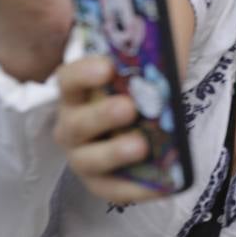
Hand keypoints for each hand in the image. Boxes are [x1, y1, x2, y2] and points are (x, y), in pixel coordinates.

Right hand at [54, 55, 160, 203]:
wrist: (147, 114)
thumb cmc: (138, 84)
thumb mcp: (144, 64)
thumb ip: (149, 52)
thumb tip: (166, 47)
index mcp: (77, 92)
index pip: (69, 79)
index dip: (84, 73)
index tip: (109, 66)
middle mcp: (72, 124)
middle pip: (77, 124)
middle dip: (102, 116)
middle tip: (129, 107)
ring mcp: (82, 155)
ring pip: (88, 160)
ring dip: (113, 154)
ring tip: (141, 147)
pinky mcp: (100, 181)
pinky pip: (112, 190)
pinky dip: (134, 189)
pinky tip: (161, 186)